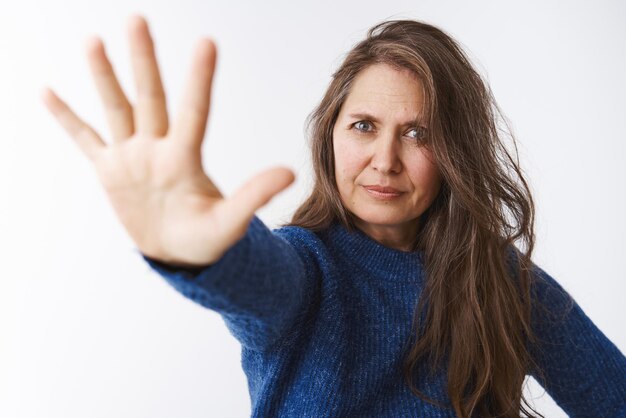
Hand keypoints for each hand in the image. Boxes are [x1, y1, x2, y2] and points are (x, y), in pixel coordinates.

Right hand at [41, 15, 294, 266]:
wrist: (178, 253)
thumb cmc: (207, 239)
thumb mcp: (230, 222)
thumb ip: (254, 196)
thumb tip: (290, 172)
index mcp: (186, 158)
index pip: (194, 111)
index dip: (199, 79)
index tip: (207, 42)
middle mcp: (157, 148)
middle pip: (150, 98)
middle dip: (143, 61)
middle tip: (137, 19)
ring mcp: (132, 156)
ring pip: (117, 108)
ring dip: (105, 76)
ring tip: (95, 40)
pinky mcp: (111, 170)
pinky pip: (85, 139)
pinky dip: (66, 118)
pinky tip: (48, 91)